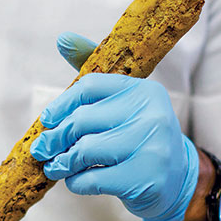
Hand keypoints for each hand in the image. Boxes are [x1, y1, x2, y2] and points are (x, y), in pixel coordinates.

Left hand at [30, 32, 198, 220]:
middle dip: (56, 137)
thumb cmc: (140, 138)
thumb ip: (95, 80)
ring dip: (63, 161)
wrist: (178, 180)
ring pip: (85, 150)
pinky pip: (92, 179)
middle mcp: (151, 115)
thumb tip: (62, 38)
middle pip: (83, 120)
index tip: (47, 120)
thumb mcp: (125, 106)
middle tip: (42, 150)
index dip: (62, 104)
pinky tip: (75, 180)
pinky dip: (75, 182)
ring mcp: (150, 147)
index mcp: (144, 91)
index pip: (90, 87)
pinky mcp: (144, 179)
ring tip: (56, 167)